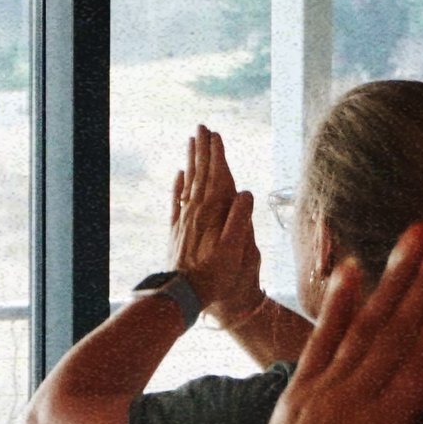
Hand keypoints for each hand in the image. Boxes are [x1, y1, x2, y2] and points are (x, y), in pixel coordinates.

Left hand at [167, 126, 260, 320]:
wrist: (185, 295)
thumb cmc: (216, 276)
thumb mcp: (236, 251)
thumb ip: (240, 220)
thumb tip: (246, 192)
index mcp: (213, 214)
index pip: (217, 177)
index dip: (217, 155)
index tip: (216, 135)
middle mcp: (196, 212)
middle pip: (200, 174)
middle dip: (203, 150)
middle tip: (201, 128)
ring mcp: (183, 220)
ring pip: (188, 183)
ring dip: (191, 161)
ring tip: (191, 142)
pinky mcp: (176, 230)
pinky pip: (177, 201)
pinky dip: (178, 185)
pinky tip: (179, 174)